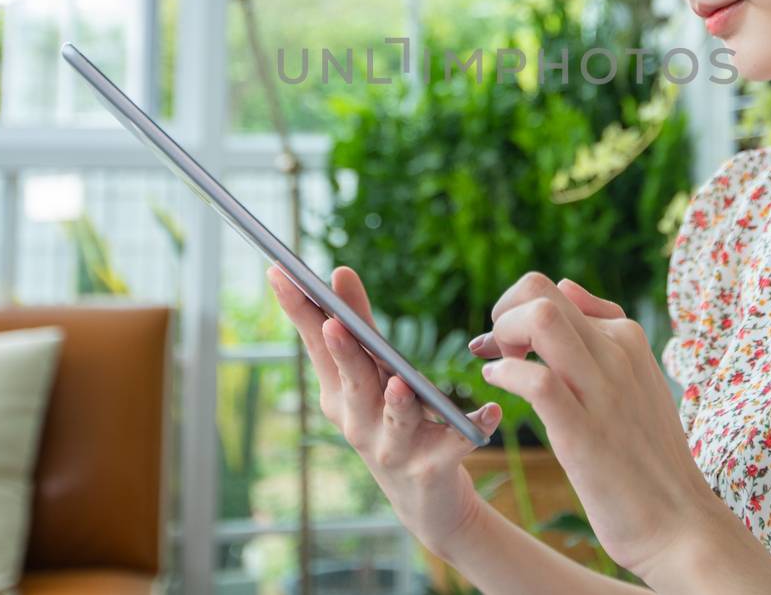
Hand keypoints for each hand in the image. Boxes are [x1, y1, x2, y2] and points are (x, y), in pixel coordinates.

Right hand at [265, 264, 503, 557]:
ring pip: (397, 420)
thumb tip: (339, 271)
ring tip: (400, 382)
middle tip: (335, 322)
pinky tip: (492, 411)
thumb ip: (359, 325)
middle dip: (344, 353)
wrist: (425, 500)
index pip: (317, 346)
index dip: (299, 310)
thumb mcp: (370, 375)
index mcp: (340, 395)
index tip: (278, 270)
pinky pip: (455, 445)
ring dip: (398, 401)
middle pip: (353, 383)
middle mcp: (359, 423)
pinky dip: (474, 427)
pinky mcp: (432, 467)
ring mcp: (393, 449)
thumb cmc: (390, 424)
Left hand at [467, 272, 722, 579]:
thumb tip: (567, 287)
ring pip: (541, 319)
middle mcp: (616, 353)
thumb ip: (601, 331)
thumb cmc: (649, 457)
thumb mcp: (635, 379)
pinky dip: (506, 375)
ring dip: (502, 334)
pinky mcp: (584, 433)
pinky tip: (497, 386)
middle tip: (497, 351)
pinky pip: (537, 381)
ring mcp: (602, 390)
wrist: (680, 524)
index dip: (516, 309)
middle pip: (541, 291)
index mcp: (627, 338)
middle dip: (502, 313)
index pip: (555, 291)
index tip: (504, 343)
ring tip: (498, 365)